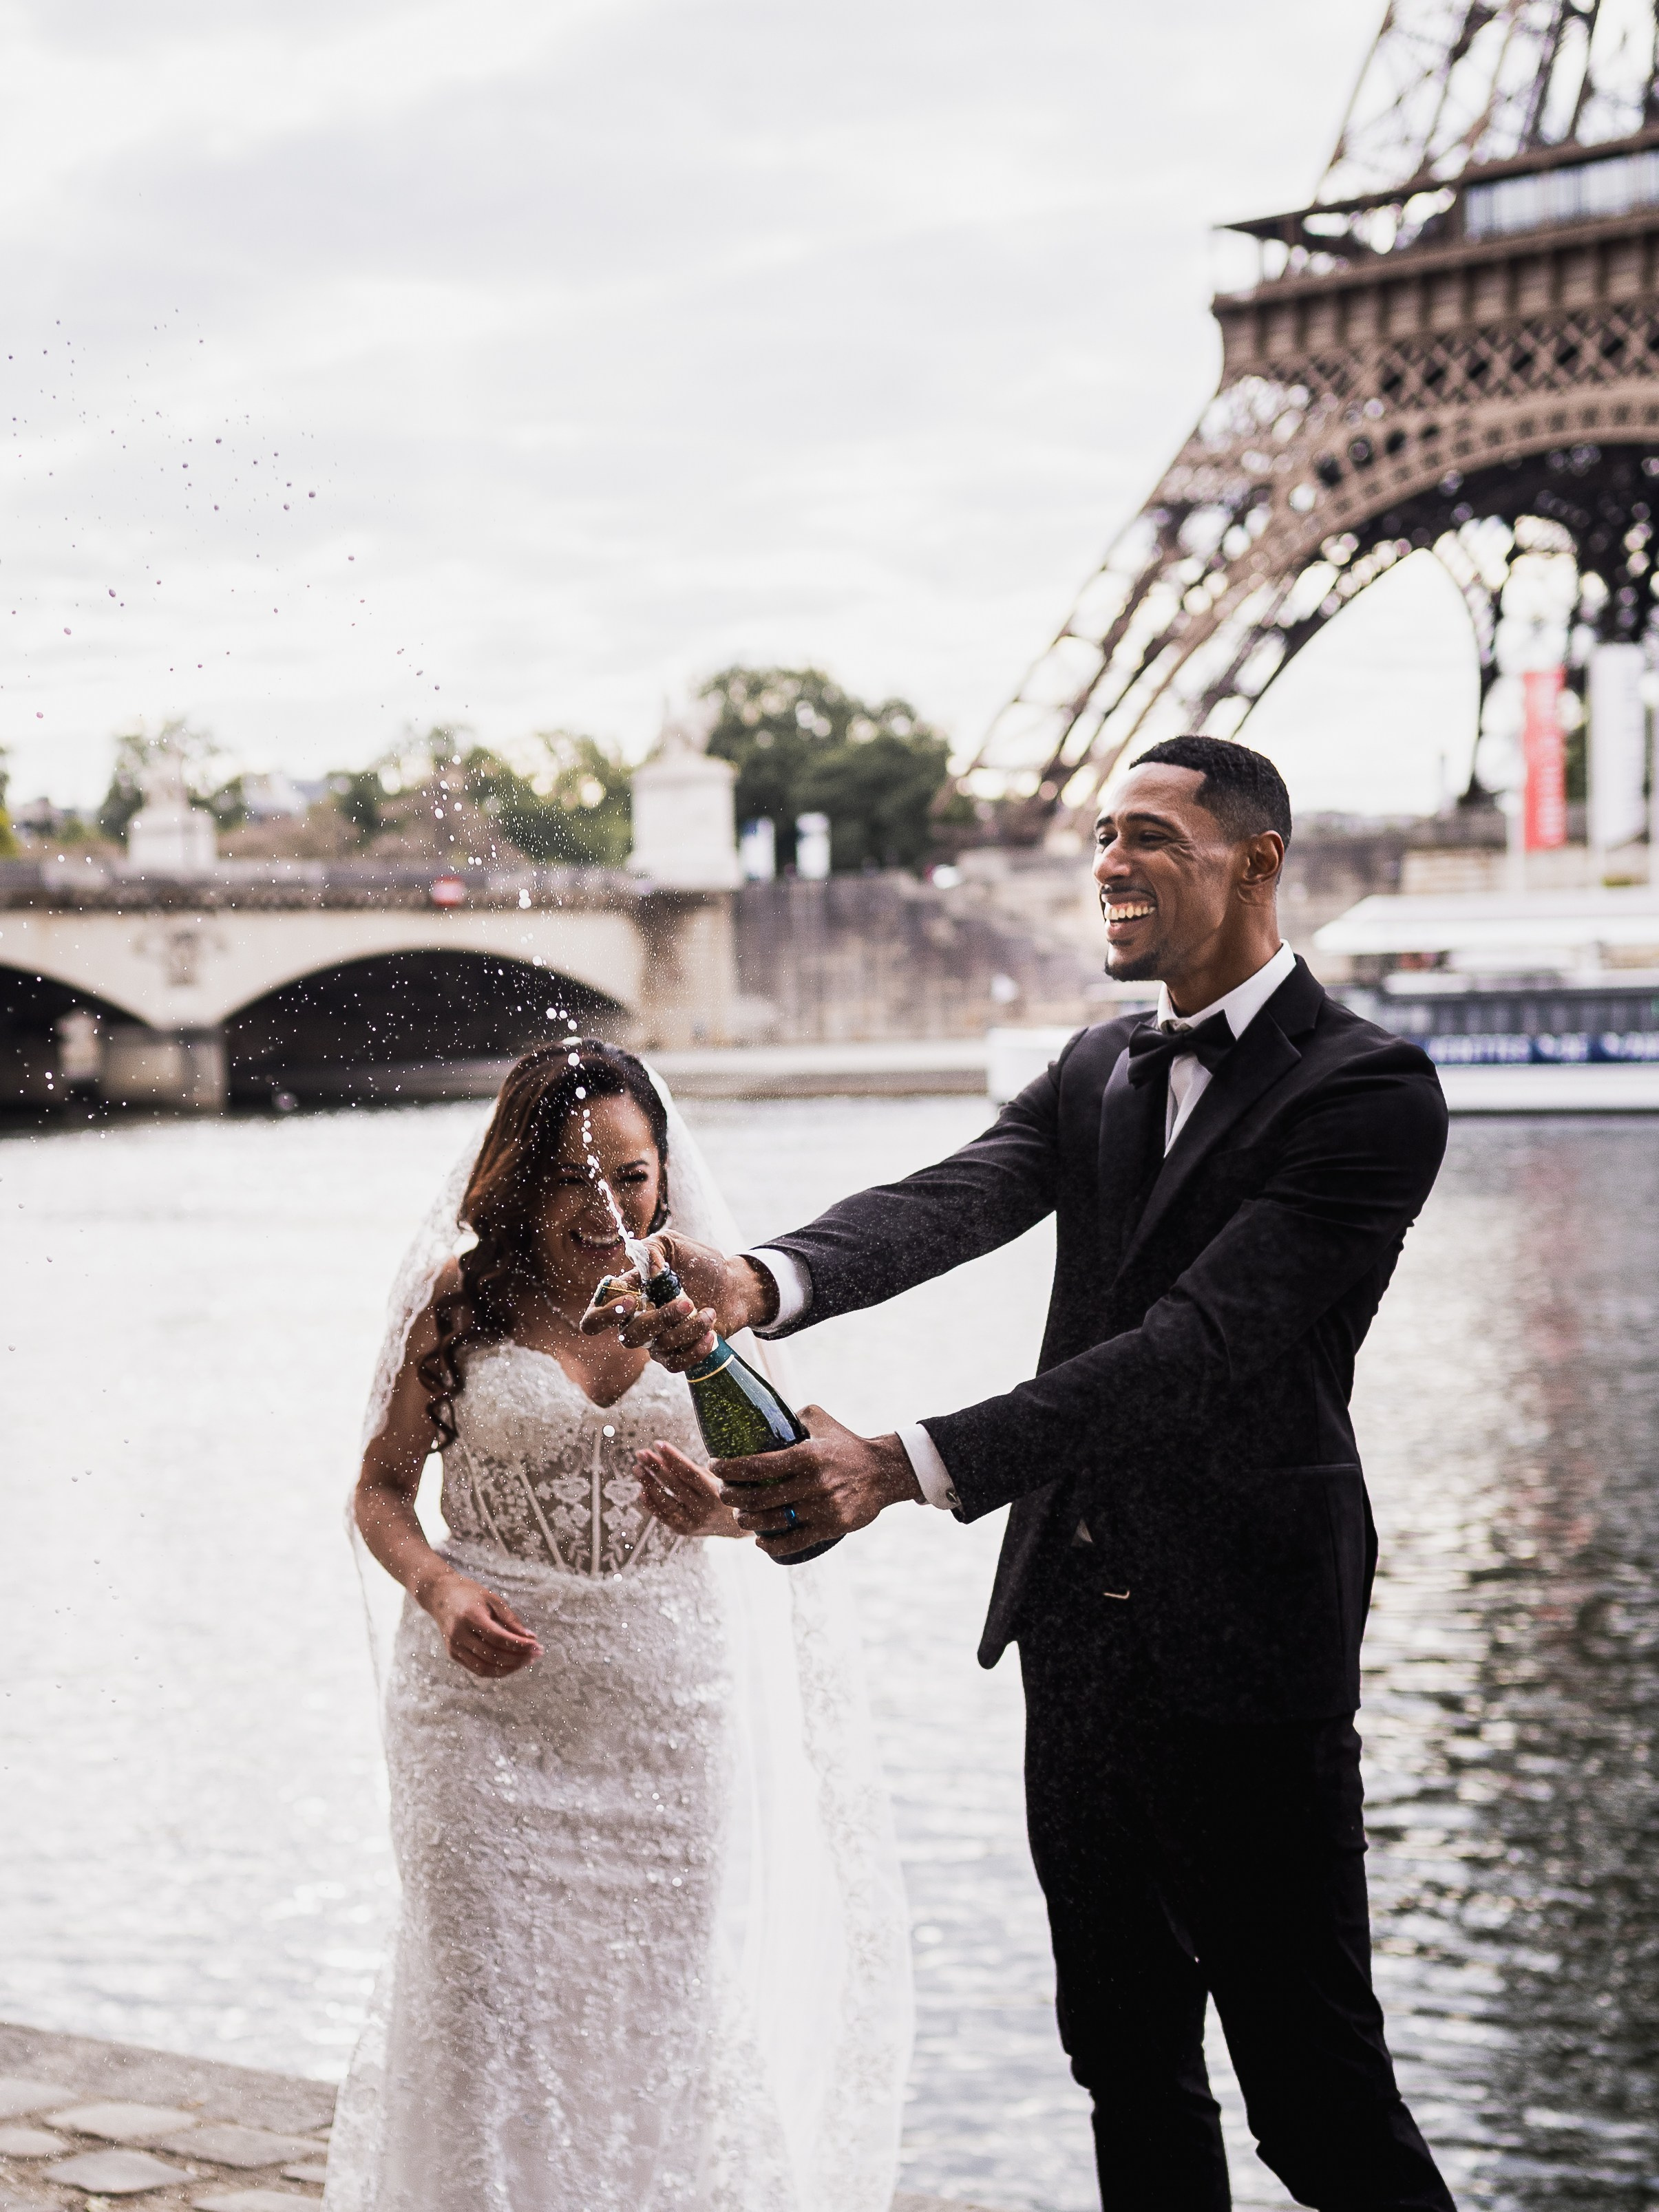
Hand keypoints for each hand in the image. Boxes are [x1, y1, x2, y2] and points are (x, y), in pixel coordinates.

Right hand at [423, 1570, 542, 1676]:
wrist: (440, 1595)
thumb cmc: (471, 1594)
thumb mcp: (493, 1599)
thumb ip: (511, 1619)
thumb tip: (531, 1637)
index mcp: (470, 1616)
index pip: (499, 1638)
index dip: (520, 1645)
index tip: (537, 1646)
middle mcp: (460, 1634)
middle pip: (493, 1655)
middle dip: (518, 1658)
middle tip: (536, 1654)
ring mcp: (454, 1646)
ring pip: (485, 1668)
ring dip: (509, 1668)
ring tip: (526, 1661)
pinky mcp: (453, 1654)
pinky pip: (477, 1669)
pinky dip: (495, 1671)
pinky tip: (510, 1665)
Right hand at [579, 1233, 777, 1373]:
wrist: (733, 1284)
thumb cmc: (698, 1263)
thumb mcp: (672, 1244)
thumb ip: (652, 1249)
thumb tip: (647, 1272)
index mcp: (628, 1296)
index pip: (595, 1319)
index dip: (604, 1316)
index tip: (631, 1300)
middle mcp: (637, 1321)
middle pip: (630, 1337)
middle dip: (660, 1320)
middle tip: (687, 1303)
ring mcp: (657, 1340)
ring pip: (658, 1349)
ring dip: (688, 1330)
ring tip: (709, 1312)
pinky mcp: (677, 1353)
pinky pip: (676, 1365)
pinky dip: (694, 1351)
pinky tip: (710, 1333)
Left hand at [635, 1441, 745, 1538]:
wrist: (735, 1525)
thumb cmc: (724, 1493)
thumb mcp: (717, 1479)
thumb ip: (693, 1470)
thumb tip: (664, 1454)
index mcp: (715, 1493)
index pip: (689, 1472)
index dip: (673, 1457)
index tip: (658, 1444)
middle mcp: (704, 1509)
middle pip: (675, 1485)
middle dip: (656, 1467)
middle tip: (641, 1453)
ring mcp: (692, 1522)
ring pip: (666, 1502)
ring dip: (649, 1484)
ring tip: (637, 1468)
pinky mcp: (683, 1530)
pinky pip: (664, 1516)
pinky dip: (651, 1504)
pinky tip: (641, 1490)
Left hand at [715, 1407, 920, 1559]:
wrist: (884, 1472)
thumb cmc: (847, 1445)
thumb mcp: (821, 1421)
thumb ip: (794, 1415)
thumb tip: (767, 1415)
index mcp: (807, 1455)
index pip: (758, 1465)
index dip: (731, 1468)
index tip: (716, 1466)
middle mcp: (814, 1483)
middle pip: (759, 1497)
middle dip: (732, 1497)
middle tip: (724, 1493)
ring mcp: (822, 1508)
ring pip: (773, 1521)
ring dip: (748, 1521)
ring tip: (740, 1517)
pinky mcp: (831, 1527)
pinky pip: (794, 1541)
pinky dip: (772, 1545)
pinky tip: (760, 1541)